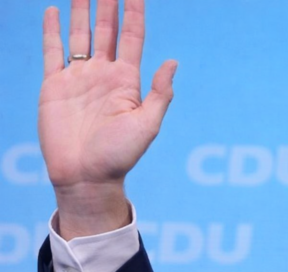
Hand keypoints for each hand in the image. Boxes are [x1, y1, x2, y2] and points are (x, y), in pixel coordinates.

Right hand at [39, 0, 176, 238]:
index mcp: (127, 81)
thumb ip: (160, 94)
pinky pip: (53, 52)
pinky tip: (52, 11)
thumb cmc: (119, 156)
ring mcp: (78, 78)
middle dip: (108, 4)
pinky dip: (52, 30)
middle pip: (106, 30)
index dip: (134, 13)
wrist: (86, 176)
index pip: (132, 37)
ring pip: (80, 34)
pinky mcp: (55, 86)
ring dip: (81, 10)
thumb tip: (173, 63)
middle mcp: (103, 75)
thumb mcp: (147, 125)